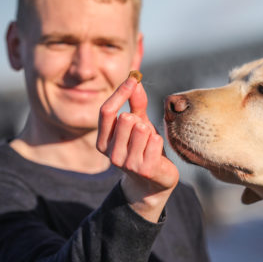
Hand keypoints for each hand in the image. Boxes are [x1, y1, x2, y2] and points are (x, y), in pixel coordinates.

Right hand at [97, 75, 178, 221]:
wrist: (155, 182)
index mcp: (103, 142)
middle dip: (139, 120)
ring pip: (141, 129)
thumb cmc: (144, 148)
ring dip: (150, 132)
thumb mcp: (139, 123)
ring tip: (150, 143)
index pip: (106, 111)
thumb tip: (135, 79)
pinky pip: (155, 141)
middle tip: (144, 131)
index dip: (120, 93)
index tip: (133, 79)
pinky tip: (156, 152)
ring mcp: (127, 164)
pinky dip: (159, 141)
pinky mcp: (145, 169)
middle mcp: (111, 154)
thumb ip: (136, 103)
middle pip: (125, 119)